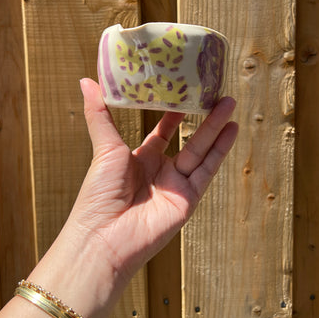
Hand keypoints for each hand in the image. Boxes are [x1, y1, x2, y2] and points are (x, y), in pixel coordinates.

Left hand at [70, 78, 237, 281]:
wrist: (104, 237)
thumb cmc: (98, 194)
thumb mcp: (104, 148)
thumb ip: (100, 114)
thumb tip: (87, 80)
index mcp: (139, 160)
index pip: (162, 133)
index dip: (173, 114)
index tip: (185, 91)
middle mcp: (160, 171)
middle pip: (187, 139)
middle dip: (203, 117)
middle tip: (216, 93)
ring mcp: (175, 185)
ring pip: (200, 150)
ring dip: (216, 128)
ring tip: (229, 103)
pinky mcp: (188, 199)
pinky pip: (207, 170)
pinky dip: (220, 150)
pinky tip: (231, 129)